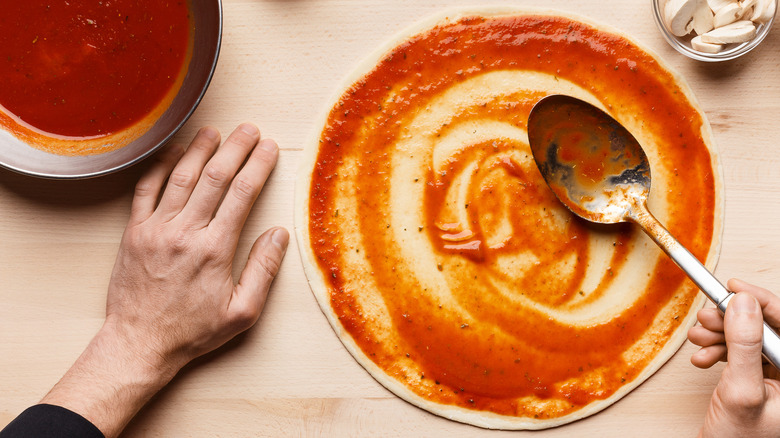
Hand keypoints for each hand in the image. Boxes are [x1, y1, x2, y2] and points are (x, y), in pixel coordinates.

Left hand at [40, 124, 288, 436]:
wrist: (140, 343)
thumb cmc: (193, 332)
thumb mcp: (241, 313)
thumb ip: (263, 271)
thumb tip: (279, 234)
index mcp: (215, 249)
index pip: (242, 194)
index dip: (258, 166)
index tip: (269, 148)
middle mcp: (185, 232)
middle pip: (214, 177)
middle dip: (235, 148)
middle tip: (249, 129)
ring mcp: (155, 229)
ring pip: (180, 177)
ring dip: (199, 150)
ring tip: (214, 131)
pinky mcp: (133, 233)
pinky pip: (145, 190)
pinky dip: (159, 167)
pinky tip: (172, 152)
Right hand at [688, 278, 779, 437]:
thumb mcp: (740, 389)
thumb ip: (744, 344)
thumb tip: (744, 303)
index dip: (762, 301)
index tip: (735, 288)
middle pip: (766, 329)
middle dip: (732, 320)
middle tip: (708, 316)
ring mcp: (775, 380)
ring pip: (749, 339)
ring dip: (719, 335)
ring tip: (698, 339)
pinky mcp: (757, 383)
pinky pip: (739, 354)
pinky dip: (717, 351)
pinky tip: (702, 358)